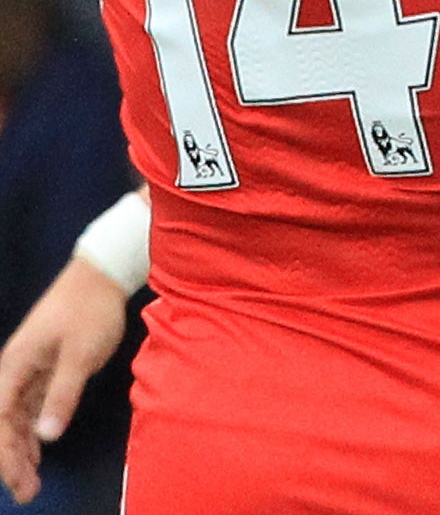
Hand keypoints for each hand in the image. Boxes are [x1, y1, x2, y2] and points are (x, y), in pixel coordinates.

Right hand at [0, 259, 128, 504]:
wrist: (102, 274)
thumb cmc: (90, 311)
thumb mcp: (81, 354)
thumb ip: (62, 394)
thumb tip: (45, 435)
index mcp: (14, 367)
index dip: (4, 453)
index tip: (15, 479)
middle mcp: (14, 372)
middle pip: (3, 424)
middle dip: (11, 460)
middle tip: (26, 493)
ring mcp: (28, 371)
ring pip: (15, 419)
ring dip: (20, 451)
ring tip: (30, 482)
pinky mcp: (45, 369)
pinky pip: (30, 408)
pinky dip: (32, 432)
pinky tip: (37, 453)